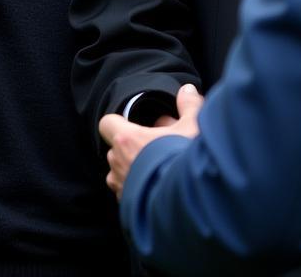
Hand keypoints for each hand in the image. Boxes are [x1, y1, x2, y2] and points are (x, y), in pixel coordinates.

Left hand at [99, 84, 203, 200]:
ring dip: (133, 170)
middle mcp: (119, 164)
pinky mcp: (130, 210)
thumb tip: (187, 90)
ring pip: (120, 173)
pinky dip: (139, 191)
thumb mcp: (193, 128)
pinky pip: (128, 195)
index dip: (118, 122)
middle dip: (134, 147)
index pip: (107, 124)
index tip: (135, 125)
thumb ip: (189, 106)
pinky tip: (160, 190)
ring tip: (159, 170)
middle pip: (116, 149)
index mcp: (127, 140)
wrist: (193, 207)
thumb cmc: (186, 163)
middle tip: (158, 148)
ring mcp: (123, 188)